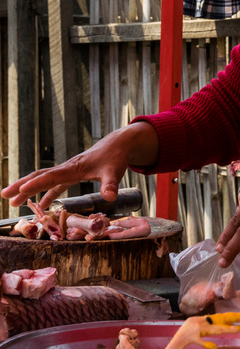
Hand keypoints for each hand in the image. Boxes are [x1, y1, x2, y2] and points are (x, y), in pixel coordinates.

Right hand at [1, 123, 159, 209]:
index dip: (37, 184)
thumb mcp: (115, 171)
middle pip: (40, 176)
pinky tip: (41, 205)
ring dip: (28, 190)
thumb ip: (111, 184)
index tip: (21, 191)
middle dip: (22, 185)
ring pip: (43, 179)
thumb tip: (110, 197)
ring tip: (13, 202)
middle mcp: (67, 168)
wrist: (119, 143)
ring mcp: (68, 170)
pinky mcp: (72, 174)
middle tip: (5, 196)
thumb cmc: (116, 156)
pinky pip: (54, 184)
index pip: (51, 177)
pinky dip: (45, 193)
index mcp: (74, 168)